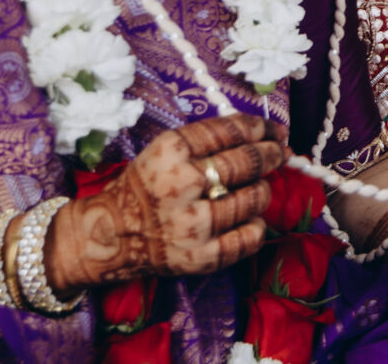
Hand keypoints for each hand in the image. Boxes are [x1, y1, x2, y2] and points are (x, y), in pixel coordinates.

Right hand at [44, 114, 287, 293]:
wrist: (109, 236)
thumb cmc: (146, 186)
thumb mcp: (166, 150)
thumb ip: (210, 140)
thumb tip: (266, 133)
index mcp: (170, 152)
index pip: (230, 131)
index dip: (260, 128)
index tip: (273, 131)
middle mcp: (181, 186)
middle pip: (247, 162)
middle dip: (271, 154)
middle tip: (278, 152)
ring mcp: (191, 225)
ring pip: (255, 198)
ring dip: (262, 190)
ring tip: (254, 188)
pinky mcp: (200, 257)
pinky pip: (250, 237)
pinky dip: (256, 225)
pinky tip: (247, 218)